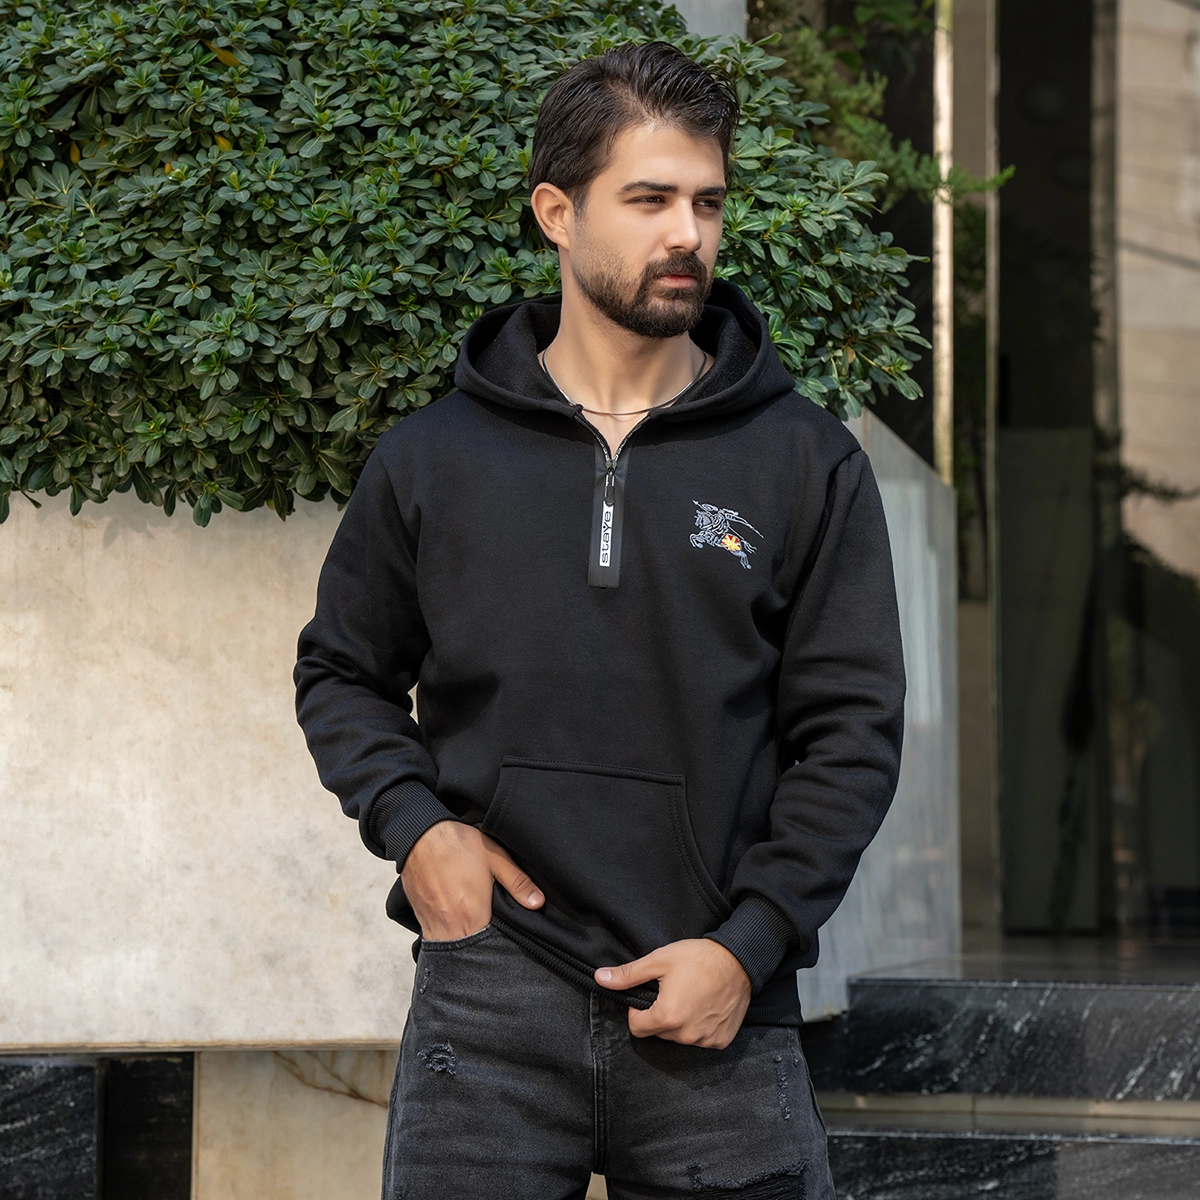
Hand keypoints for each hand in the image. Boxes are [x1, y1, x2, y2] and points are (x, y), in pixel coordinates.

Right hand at [401, 820, 542, 940]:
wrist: (419, 834)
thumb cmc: (458, 844)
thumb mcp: (495, 857)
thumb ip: (517, 882)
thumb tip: (538, 903)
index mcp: (473, 915)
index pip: (488, 949)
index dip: (497, 949)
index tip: (504, 943)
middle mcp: (450, 926)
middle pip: (467, 954)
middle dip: (479, 952)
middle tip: (489, 940)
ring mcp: (431, 924)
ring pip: (448, 950)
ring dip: (460, 947)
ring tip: (473, 935)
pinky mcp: (419, 918)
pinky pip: (434, 939)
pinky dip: (445, 938)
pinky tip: (455, 927)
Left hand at [593, 939, 751, 1049]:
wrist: (739, 960)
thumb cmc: (697, 958)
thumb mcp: (659, 961)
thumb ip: (628, 975)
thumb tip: (599, 978)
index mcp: (667, 1017)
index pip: (636, 1027)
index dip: (638, 1010)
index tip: (650, 994)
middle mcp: (685, 1035)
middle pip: (658, 1032)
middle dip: (659, 1015)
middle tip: (673, 991)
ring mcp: (705, 1040)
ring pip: (679, 1037)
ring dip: (680, 1022)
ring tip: (691, 996)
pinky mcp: (720, 1041)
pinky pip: (700, 1039)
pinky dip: (699, 1027)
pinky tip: (705, 1006)